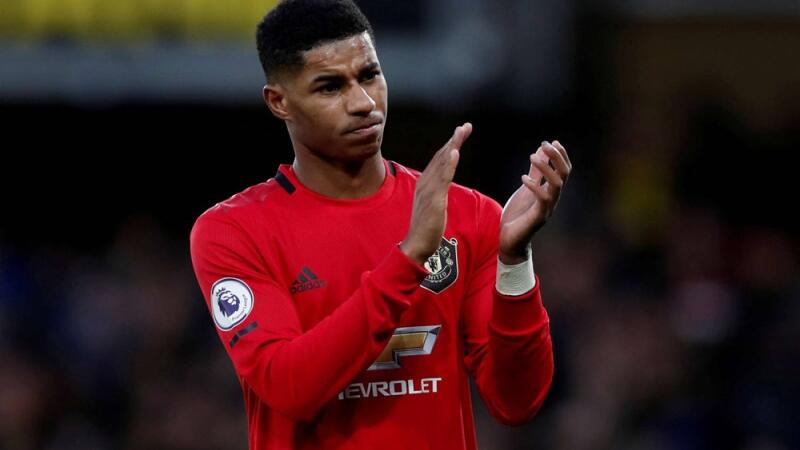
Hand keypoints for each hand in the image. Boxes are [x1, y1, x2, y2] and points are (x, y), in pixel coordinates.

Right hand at [400, 123, 472, 265]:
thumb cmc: (426, 227)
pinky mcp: (434, 200)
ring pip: (441, 163)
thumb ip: (437, 191)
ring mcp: (429, 191)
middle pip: (440, 157)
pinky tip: (455, 152)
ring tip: (461, 132)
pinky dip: (448, 164)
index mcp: (425, 183)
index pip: (439, 160)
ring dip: (452, 146)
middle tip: (465, 126)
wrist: (417, 245)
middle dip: (453, 140)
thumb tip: (443, 183)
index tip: (461, 132)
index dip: (450, 145)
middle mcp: (425, 183)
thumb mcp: (433, 204)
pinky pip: (442, 179)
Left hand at [499, 140, 571, 264]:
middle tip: (545, 144)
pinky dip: (535, 187)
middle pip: (564, 174)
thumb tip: (541, 150)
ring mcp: (547, 208)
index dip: (561, 155)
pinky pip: (542, 199)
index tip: (552, 141)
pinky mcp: (538, 217)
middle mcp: (553, 199)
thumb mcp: (526, 188)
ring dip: (546, 168)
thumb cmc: (519, 215)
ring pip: (556, 185)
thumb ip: (535, 172)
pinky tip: (523, 179)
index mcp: (551, 192)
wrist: (510, 241)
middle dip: (557, 158)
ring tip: (531, 157)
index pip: (564, 170)